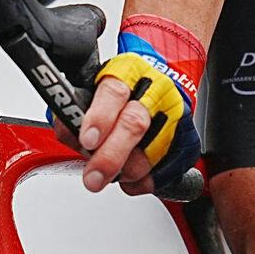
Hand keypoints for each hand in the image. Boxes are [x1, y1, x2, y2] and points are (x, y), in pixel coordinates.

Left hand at [76, 16, 204, 194]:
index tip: (87, 140)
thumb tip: (67, 132)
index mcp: (128, 72)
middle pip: (135, 124)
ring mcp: (174, 114)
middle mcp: (155, 90)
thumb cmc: (123, 88)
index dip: (99, 118)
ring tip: (111, 173)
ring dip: (125, 171)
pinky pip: (167, 170)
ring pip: (150, 153)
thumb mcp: (95, 84)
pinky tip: (130, 176)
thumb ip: (76, 108)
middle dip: (110, 157)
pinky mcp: (187, 137)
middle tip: (93, 177)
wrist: (166, 77)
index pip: (113, 92)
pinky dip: (144, 181)